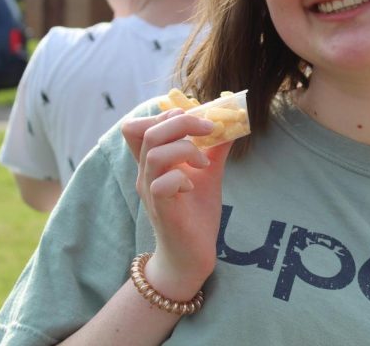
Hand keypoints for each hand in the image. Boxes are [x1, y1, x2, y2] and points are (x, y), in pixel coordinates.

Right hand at [122, 109, 232, 299]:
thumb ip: (215, 149)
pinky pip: (162, 184)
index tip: (196, 119)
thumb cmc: (196, 213)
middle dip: (182, 122)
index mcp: (152, 162)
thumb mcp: (208, 174)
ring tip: (203, 162)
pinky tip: (192, 187)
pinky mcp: (161, 209)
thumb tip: (232, 123)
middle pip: (148, 131)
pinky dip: (181, 178)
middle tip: (209, 130)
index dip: (164, 114)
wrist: (191, 255)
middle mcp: (146, 174)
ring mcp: (151, 191)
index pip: (136, 127)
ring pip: (154, 153)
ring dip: (185, 149)